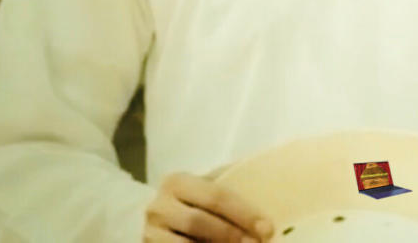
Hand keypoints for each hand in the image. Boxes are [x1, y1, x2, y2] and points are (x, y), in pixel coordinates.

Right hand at [144, 171, 273, 241]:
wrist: (149, 219)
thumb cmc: (188, 200)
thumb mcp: (202, 186)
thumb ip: (227, 182)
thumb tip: (268, 182)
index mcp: (177, 182)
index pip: (216, 196)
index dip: (244, 213)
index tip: (267, 227)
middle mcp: (160, 206)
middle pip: (200, 222)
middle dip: (232, 234)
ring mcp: (151, 233)